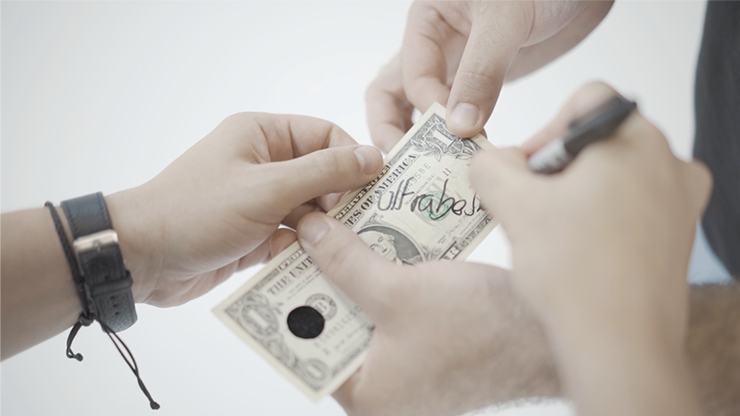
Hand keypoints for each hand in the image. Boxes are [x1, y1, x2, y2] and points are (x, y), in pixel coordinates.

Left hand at [105, 113, 382, 306]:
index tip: (371, 192)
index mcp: (263, 135)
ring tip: (344, 253)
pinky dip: (306, 253)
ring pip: (311, 213)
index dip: (351, 161)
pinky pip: (293, 241)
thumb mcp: (267, 187)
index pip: (325, 137)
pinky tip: (323, 269)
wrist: (140, 258)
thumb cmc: (199, 210)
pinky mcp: (255, 236)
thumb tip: (374, 157)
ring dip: (325, 232)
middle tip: (360, 228)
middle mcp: (264, 164)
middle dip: (342, 202)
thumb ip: (323, 172)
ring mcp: (260, 202)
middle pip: (322, 177)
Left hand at [296, 213, 559, 415]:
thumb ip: (347, 263)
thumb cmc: (484, 329)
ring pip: (365, 314)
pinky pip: (392, 311)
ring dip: (357, 275)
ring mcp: (406, 368)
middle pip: (336, 326)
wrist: (550, 334)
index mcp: (366, 394)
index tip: (283, 260)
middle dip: (327, 280)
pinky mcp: (427, 347)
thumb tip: (309, 234)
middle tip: (310, 239)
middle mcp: (382, 389)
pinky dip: (386, 280)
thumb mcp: (400, 292)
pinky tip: (379, 245)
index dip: (292, 300)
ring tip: (339, 235)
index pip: (308, 347)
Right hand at [367, 0, 612, 150]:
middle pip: (391, 95)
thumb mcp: (507, 18)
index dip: (429, 106)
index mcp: (426, 20)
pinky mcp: (480, 84)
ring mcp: (456, 68)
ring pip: (418, 110)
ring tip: (429, 171)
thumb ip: (481, 70)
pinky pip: (458, 116)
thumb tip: (460, 125)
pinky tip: (465, 161)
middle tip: (407, 167)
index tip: (455, 131)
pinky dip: (456, 140)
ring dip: (421, 141)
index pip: (410, 74)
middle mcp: (433, 46)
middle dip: (394, 131)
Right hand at [470, 82, 710, 414]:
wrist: (620, 346)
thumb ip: (490, 166)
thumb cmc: (575, 274)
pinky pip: (634, 204)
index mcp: (633, 139)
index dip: (546, 130)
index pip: (586, 100)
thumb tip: (492, 159)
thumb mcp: (512, 207)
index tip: (527, 171)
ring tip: (554, 232)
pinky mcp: (678, 232)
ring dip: (579, 192)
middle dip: (558, 166)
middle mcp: (668, 161)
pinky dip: (603, 215)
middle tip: (532, 204)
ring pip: (616, 172)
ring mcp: (680, 199)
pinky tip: (581, 248)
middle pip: (600, 138)